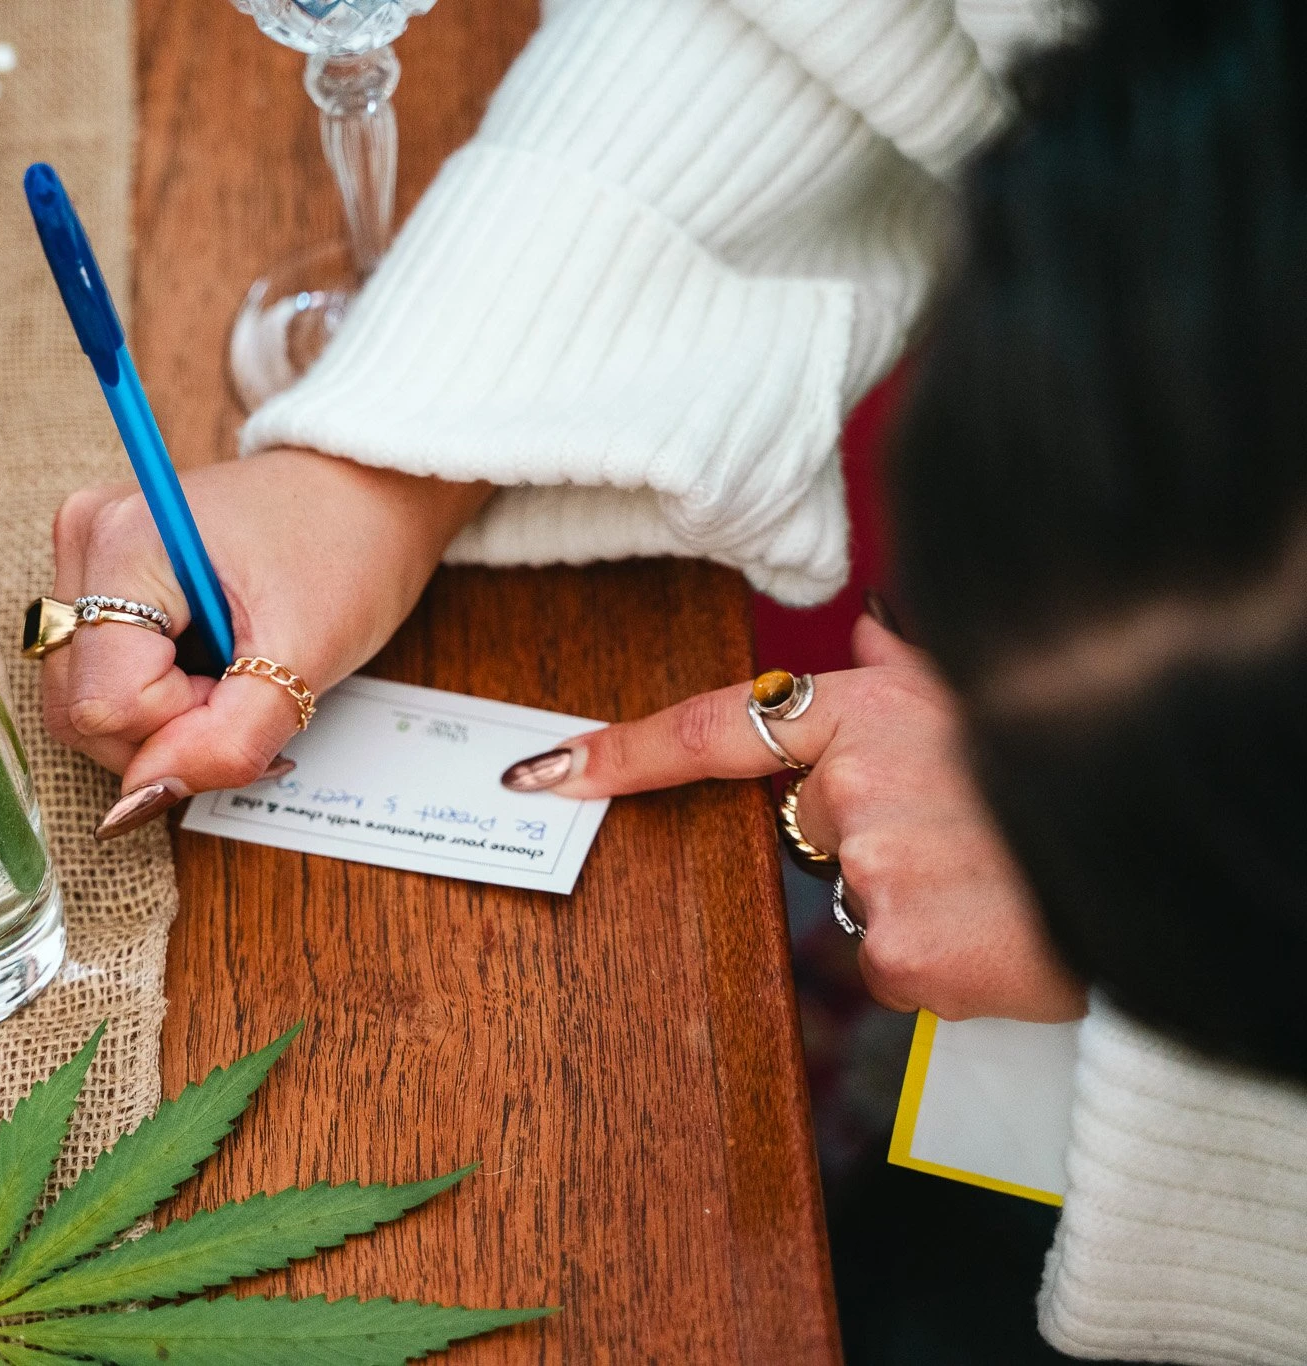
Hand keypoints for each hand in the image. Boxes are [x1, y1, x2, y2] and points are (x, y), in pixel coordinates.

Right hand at [46, 447, 491, 836]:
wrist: (368, 490)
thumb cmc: (349, 551)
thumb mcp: (305, 660)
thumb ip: (224, 742)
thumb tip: (136, 801)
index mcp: (123, 543)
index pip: (108, 705)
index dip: (181, 727)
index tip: (248, 688)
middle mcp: (85, 540)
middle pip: (79, 707)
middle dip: (165, 731)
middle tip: (244, 691)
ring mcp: (83, 553)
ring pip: (83, 699)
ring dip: (161, 717)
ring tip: (230, 674)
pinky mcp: (96, 572)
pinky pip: (97, 672)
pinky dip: (154, 694)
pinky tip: (207, 663)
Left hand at [502, 614, 1085, 1021]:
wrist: (1168, 849)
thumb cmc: (1082, 761)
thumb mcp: (995, 691)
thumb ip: (913, 665)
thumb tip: (866, 627)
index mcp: (866, 708)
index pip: (713, 727)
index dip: (621, 753)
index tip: (545, 775)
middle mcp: (852, 782)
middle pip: (810, 831)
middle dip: (876, 844)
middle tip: (971, 841)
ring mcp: (870, 868)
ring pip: (856, 907)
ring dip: (918, 905)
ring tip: (1001, 881)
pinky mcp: (900, 952)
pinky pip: (891, 969)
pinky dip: (941, 964)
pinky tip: (998, 932)